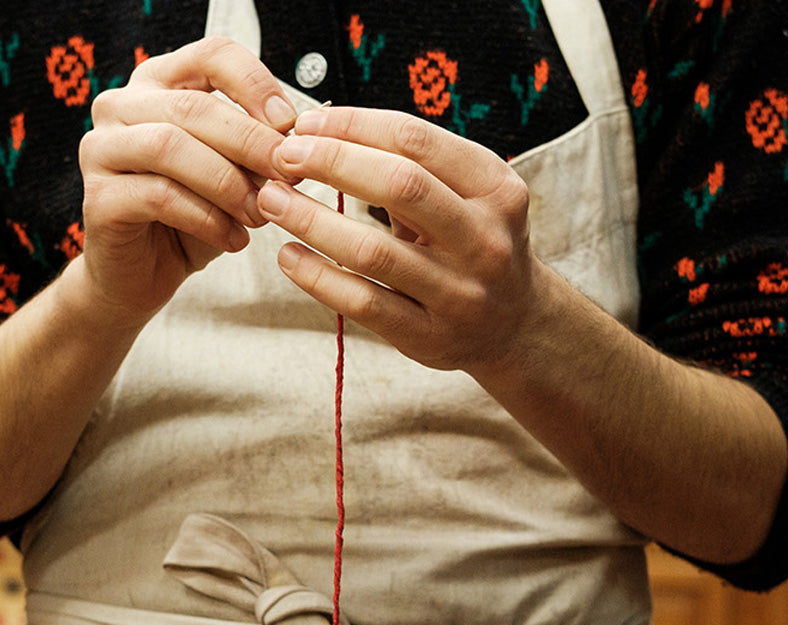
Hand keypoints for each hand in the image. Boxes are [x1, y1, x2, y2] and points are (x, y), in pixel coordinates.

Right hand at [77, 37, 296, 326]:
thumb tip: (298, 142)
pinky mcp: (98, 197)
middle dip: (251, 143)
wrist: (145, 274)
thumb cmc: (191, 218)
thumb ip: (257, 152)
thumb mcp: (234, 175)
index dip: (256, 85)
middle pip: (194, 107)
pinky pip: (158, 196)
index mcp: (160, 84)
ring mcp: (101, 149)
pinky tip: (232, 239)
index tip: (290, 126)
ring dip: (227, 183)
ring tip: (259, 214)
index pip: (212, 56)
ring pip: (170, 147)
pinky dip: (206, 218)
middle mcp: (122, 106)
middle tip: (287, 177)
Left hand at [254, 106, 545, 371]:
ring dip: (311, 221)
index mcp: (495, 187)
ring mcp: (459, 293)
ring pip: (373, 251)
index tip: (306, 125)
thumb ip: (412, 165)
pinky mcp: (430, 337)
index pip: (415, 140)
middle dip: (331, 162)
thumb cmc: (471, 242)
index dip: (352, 126)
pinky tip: (288, 257)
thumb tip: (319, 131)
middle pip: (400, 185)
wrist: (516, 325)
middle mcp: (484, 239)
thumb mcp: (468, 195)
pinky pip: (363, 302)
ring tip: (271, 200)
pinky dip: (318, 277)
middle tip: (282, 156)